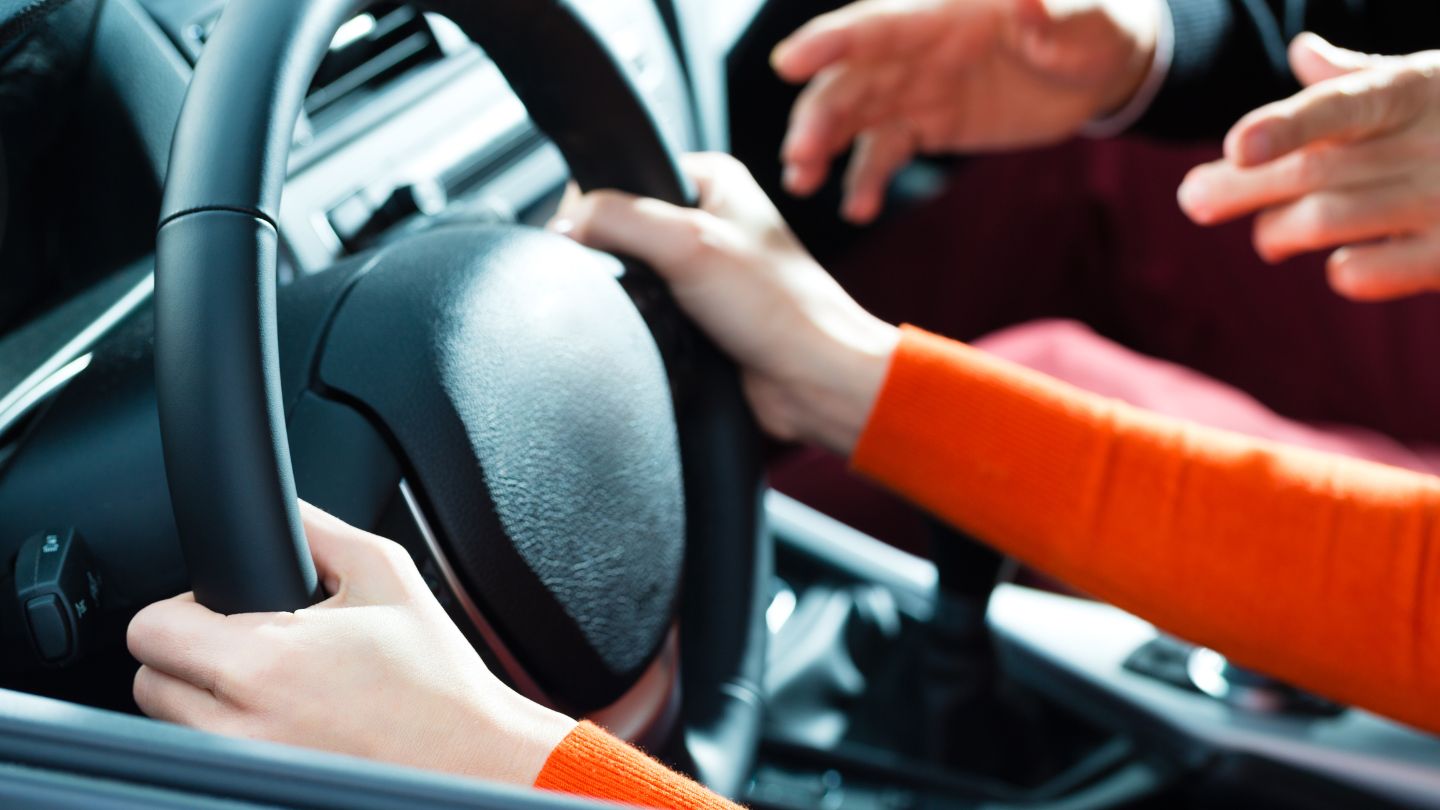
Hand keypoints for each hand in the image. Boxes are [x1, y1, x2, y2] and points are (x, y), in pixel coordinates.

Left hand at [127, 503, 574, 784]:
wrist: (470, 753)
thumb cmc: (436, 675)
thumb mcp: (386, 573)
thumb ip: (318, 530)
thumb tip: (280, 508)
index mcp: (264, 659)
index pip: (152, 629)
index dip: (181, 609)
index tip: (214, 610)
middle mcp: (240, 723)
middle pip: (148, 681)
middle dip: (187, 656)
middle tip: (244, 646)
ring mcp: (245, 765)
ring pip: (174, 725)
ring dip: (203, 701)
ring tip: (269, 686)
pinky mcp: (257, 788)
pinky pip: (208, 756)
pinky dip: (232, 737)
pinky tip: (283, 720)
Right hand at [551, 153, 899, 454]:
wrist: (813, 380)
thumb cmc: (781, 308)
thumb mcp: (688, 244)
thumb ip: (617, 220)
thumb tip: (562, 224)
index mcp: (710, 178)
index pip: (621, 175)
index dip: (593, 205)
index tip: (584, 236)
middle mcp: (706, 217)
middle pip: (620, 224)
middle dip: (612, 254)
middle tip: (635, 278)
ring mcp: (700, 266)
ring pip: (630, 271)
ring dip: (630, 292)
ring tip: (654, 306)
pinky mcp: (695, 312)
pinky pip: (646, 308)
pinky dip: (643, 320)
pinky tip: (659, 329)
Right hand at [774, 0, 1162, 222]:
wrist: (1103, 66)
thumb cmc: (1097, 22)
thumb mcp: (1088, 15)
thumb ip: (1055, 13)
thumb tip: (1029, 1)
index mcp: (944, 12)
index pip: (877, 24)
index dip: (830, 42)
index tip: (788, 65)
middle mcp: (917, 49)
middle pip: (851, 79)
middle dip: (818, 115)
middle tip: (798, 157)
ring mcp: (917, 88)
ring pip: (853, 117)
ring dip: (822, 147)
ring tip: (802, 182)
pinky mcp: (926, 125)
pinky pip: (884, 153)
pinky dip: (865, 180)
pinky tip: (857, 209)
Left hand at [1178, 35, 1439, 300]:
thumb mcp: (1433, 82)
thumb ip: (1361, 79)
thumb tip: (1302, 51)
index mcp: (1413, 92)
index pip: (1342, 106)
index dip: (1287, 125)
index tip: (1237, 146)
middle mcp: (1428, 144)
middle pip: (1313, 170)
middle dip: (1240, 187)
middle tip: (1194, 198)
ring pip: (1325, 222)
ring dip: (1277, 231)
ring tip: (1269, 237)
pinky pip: (1367, 273)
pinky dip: (1339, 269)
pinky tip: (1337, 263)